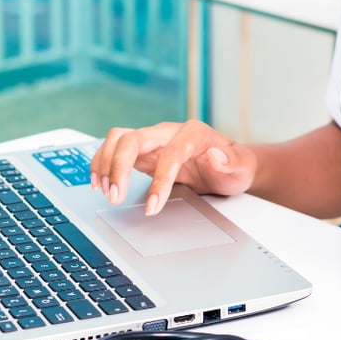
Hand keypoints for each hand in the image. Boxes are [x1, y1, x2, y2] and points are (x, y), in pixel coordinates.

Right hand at [90, 120, 256, 214]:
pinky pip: (115, 148)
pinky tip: (100, 182)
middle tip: (114, 198)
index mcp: (194, 134)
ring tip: (105, 192)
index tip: (152, 207)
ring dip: (106, 163)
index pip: (170, 153)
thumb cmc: (234, 165)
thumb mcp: (241, 167)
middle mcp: (170, 132)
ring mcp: (154, 140)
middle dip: (119, 167)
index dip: (159, 180)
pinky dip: (102, 162)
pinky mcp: (143, 151)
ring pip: (119, 138)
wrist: (229, 164)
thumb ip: (232, 161)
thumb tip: (215, 155)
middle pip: (135, 138)